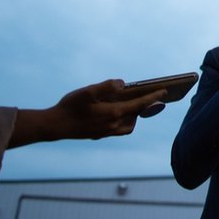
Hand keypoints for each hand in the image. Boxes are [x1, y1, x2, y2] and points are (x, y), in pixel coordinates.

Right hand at [9, 79, 165, 147]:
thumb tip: (122, 83)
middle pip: (136, 116)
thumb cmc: (69, 107)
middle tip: (151, 96)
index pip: (139, 104)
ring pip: (128, 126)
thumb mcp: (87, 92)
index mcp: (113, 113)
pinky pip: (118, 129)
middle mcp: (112, 125)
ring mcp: (106, 132)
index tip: (164, 91)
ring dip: (133, 116)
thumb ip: (106, 86)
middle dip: (144, 107)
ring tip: (134, 104)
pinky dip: (123, 121)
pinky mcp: (99, 135)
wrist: (53, 126)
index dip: (153, 97)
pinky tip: (117, 113)